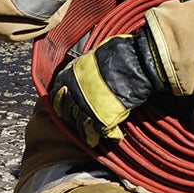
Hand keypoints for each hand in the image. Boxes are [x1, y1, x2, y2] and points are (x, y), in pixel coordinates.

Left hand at [48, 28, 165, 146]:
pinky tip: (111, 136)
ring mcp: (86, 107)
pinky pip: (96, 132)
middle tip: (78, 122)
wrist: (135, 62)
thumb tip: (90, 71)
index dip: (60, 101)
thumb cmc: (119, 54)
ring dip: (85, 131)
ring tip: (92, 138)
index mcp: (72, 74)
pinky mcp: (100, 119)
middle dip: (72, 117)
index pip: (58, 92)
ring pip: (80, 124)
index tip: (62, 107)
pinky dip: (102, 136)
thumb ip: (87, 68)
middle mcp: (75, 92)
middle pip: (67, 111)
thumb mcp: (95, 56)